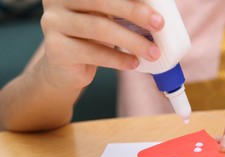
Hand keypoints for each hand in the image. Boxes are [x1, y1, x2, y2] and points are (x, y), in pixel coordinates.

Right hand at [40, 0, 163, 87]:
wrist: (65, 70)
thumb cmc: (92, 38)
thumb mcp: (105, 16)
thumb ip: (122, 8)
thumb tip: (157, 11)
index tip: (155, 1)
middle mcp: (57, 0)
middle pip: (102, 1)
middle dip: (135, 12)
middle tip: (159, 24)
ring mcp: (53, 23)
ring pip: (100, 28)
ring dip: (132, 41)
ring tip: (153, 52)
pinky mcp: (56, 49)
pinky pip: (93, 53)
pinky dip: (118, 59)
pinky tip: (134, 63)